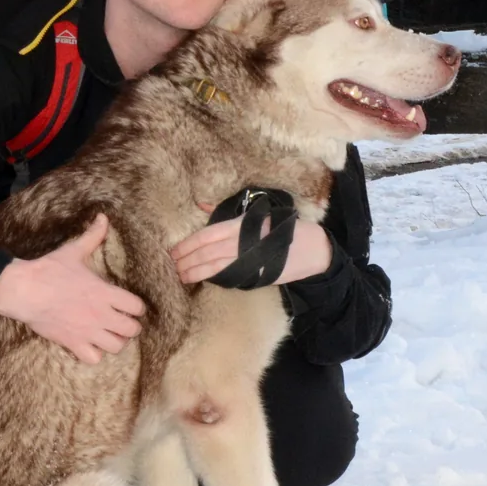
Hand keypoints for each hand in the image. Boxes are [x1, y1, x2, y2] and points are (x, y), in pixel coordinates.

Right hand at [0, 215, 146, 363]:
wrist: (23, 290)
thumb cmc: (49, 270)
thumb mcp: (73, 251)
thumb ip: (93, 236)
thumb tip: (103, 217)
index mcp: (104, 293)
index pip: (137, 307)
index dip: (137, 307)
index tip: (130, 305)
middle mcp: (100, 315)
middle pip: (132, 330)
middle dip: (130, 326)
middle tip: (122, 320)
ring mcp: (87, 331)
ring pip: (117, 347)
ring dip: (115, 341)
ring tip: (108, 333)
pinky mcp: (73, 343)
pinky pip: (94, 358)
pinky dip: (95, 354)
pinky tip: (90, 343)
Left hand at [172, 213, 330, 286]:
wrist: (314, 249)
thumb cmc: (283, 228)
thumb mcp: (258, 214)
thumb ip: (228, 213)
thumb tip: (201, 205)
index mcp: (241, 225)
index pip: (207, 235)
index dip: (188, 244)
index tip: (173, 251)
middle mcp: (243, 242)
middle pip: (207, 252)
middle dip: (187, 260)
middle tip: (172, 266)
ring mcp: (250, 260)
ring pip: (216, 267)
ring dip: (196, 272)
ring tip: (181, 276)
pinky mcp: (257, 276)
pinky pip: (230, 277)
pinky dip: (214, 279)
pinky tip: (203, 280)